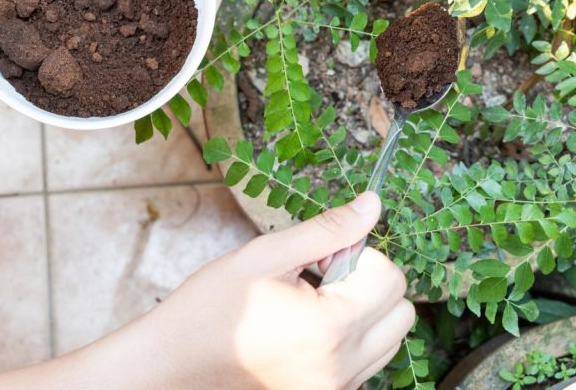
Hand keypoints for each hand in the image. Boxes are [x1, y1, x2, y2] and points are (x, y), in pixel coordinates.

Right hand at [103, 192, 414, 389]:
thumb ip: (327, 230)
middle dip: (369, 282)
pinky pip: (368, 361)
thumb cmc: (211, 309)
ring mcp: (336, 388)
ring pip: (390, 338)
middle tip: (319, 277)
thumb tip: (372, 205)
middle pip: (401, 311)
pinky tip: (308, 327)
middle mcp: (342, 367)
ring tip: (312, 304)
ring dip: (364, 311)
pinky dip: (352, 338)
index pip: (391, 278)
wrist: (174, 363)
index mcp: (330, 328)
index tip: (318, 258)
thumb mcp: (266, 255)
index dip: (358, 254)